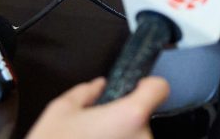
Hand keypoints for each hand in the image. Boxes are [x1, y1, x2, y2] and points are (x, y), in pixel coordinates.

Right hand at [27, 76, 168, 138]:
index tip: (135, 89)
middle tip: (99, 127)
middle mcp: (142, 138)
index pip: (159, 89)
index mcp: (130, 116)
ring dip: (119, 138)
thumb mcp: (60, 112)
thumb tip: (97, 86)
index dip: (147, 86)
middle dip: (124, 121)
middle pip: (143, 119)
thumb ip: (84, 93)